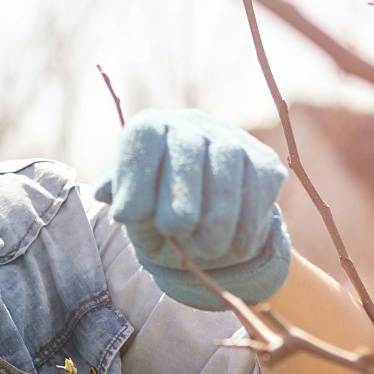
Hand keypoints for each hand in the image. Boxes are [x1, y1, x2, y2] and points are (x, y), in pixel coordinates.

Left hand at [94, 109, 291, 310]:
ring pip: (229, 159)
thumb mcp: (133, 213)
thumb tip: (110, 196)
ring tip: (209, 248)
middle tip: (176, 230)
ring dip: (221, 210)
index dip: (136, 174)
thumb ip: (125, 203)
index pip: (146, 135)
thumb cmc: (156, 214)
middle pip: (189, 145)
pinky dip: (251, 217)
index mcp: (151, 130)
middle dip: (183, 191)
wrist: (202, 223)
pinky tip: (238, 248)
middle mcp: (190, 124)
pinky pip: (262, 179)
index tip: (128, 216)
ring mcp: (230, 137)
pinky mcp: (263, 159)